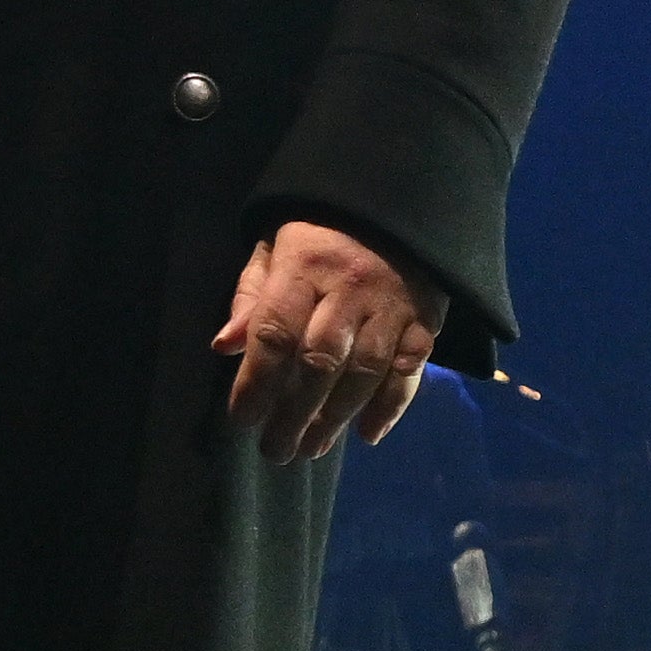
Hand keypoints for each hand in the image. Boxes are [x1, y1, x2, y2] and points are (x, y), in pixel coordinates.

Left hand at [217, 217, 443, 460]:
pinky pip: (409, 369)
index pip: (276, 331)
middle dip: (294, 412)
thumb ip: (252, 297)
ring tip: (312, 448)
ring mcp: (391, 305)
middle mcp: (349, 287)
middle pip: (320, 360)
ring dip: (337, 417)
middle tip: (276, 450)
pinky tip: (368, 433)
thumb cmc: (323, 233)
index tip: (242, 419)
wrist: (401, 201)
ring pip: (365, 370)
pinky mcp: (426, 319)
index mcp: (305, 265)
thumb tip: (224, 347)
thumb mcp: (276, 247)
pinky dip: (392, 405)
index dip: (256, 381)